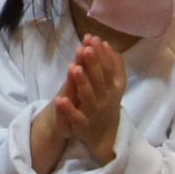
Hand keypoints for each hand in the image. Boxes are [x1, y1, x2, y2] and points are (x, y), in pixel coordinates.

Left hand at [54, 35, 127, 162]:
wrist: (104, 134)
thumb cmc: (106, 102)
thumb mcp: (115, 85)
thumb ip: (113, 65)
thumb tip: (107, 44)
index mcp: (114, 88)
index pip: (109, 68)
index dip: (102, 54)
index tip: (94, 39)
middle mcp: (106, 99)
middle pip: (100, 79)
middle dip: (93, 64)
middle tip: (85, 48)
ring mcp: (94, 112)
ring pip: (88, 96)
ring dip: (82, 82)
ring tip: (74, 67)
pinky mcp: (82, 125)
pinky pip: (75, 117)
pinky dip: (68, 109)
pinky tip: (59, 99)